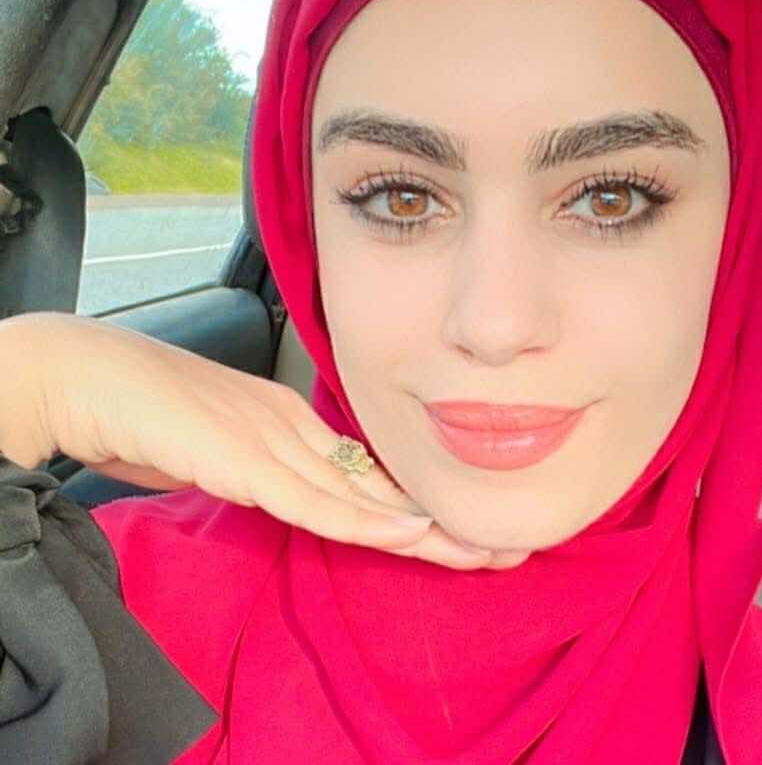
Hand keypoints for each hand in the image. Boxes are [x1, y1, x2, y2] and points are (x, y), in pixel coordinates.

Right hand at [0, 312, 528, 570]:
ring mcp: (270, 437)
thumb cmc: (148, 415)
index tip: (457, 530)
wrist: (89, 378)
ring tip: (481, 550)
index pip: (364, 473)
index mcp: (290, 420)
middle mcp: (294, 424)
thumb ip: (257, 471)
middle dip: (441, 519)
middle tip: (505, 542)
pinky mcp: (242, 456)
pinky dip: (363, 518)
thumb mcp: (218, 450)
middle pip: (377, 483)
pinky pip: (313, 497)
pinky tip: (409, 531)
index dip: (413, 504)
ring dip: (423, 527)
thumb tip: (288, 493)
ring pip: (361, 492)